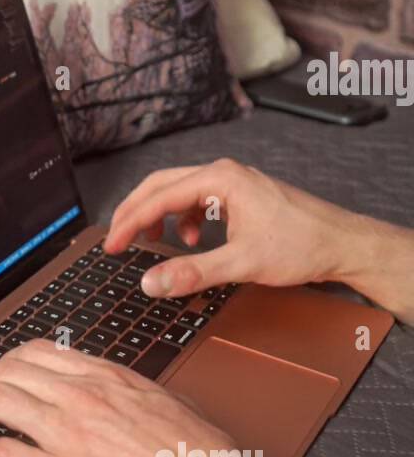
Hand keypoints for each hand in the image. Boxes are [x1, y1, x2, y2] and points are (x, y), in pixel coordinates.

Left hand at [0, 340, 239, 456]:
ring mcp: (69, 433)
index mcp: (107, 376)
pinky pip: (3, 453)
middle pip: (4, 370)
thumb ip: (124, 390)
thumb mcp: (160, 400)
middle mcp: (82, 396)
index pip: (36, 351)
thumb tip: (105, 393)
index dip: (5, 362)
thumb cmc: (200, 455)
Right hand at [103, 158, 365, 298]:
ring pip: (177, 192)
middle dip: (135, 213)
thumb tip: (151, 282)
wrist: (344, 244)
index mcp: (219, 180)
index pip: (157, 197)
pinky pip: (196, 201)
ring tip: (152, 243)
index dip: (129, 223)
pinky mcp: (240, 195)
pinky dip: (183, 220)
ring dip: (159, 216)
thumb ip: (192, 272)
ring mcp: (232, 182)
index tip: (111, 246)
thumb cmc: (303, 245)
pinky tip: (192, 242)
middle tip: (116, 239)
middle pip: (160, 186)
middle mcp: (223, 174)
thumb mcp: (241, 263)